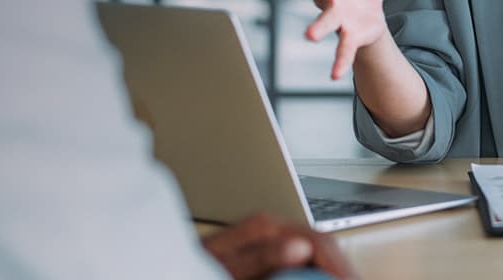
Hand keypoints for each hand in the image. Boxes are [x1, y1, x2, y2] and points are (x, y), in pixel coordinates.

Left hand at [201, 212, 355, 279]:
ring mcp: (265, 240)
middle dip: (339, 267)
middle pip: (320, 245)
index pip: (319, 243)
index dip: (340, 267)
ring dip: (326, 269)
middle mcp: (268, 229)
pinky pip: (297, 260)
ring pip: (310, 252)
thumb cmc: (188, 269)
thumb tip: (300, 246)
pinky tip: (313, 279)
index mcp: (265, 228)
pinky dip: (310, 271)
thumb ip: (262, 257)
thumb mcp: (227, 267)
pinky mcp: (260, 253)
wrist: (162, 266)